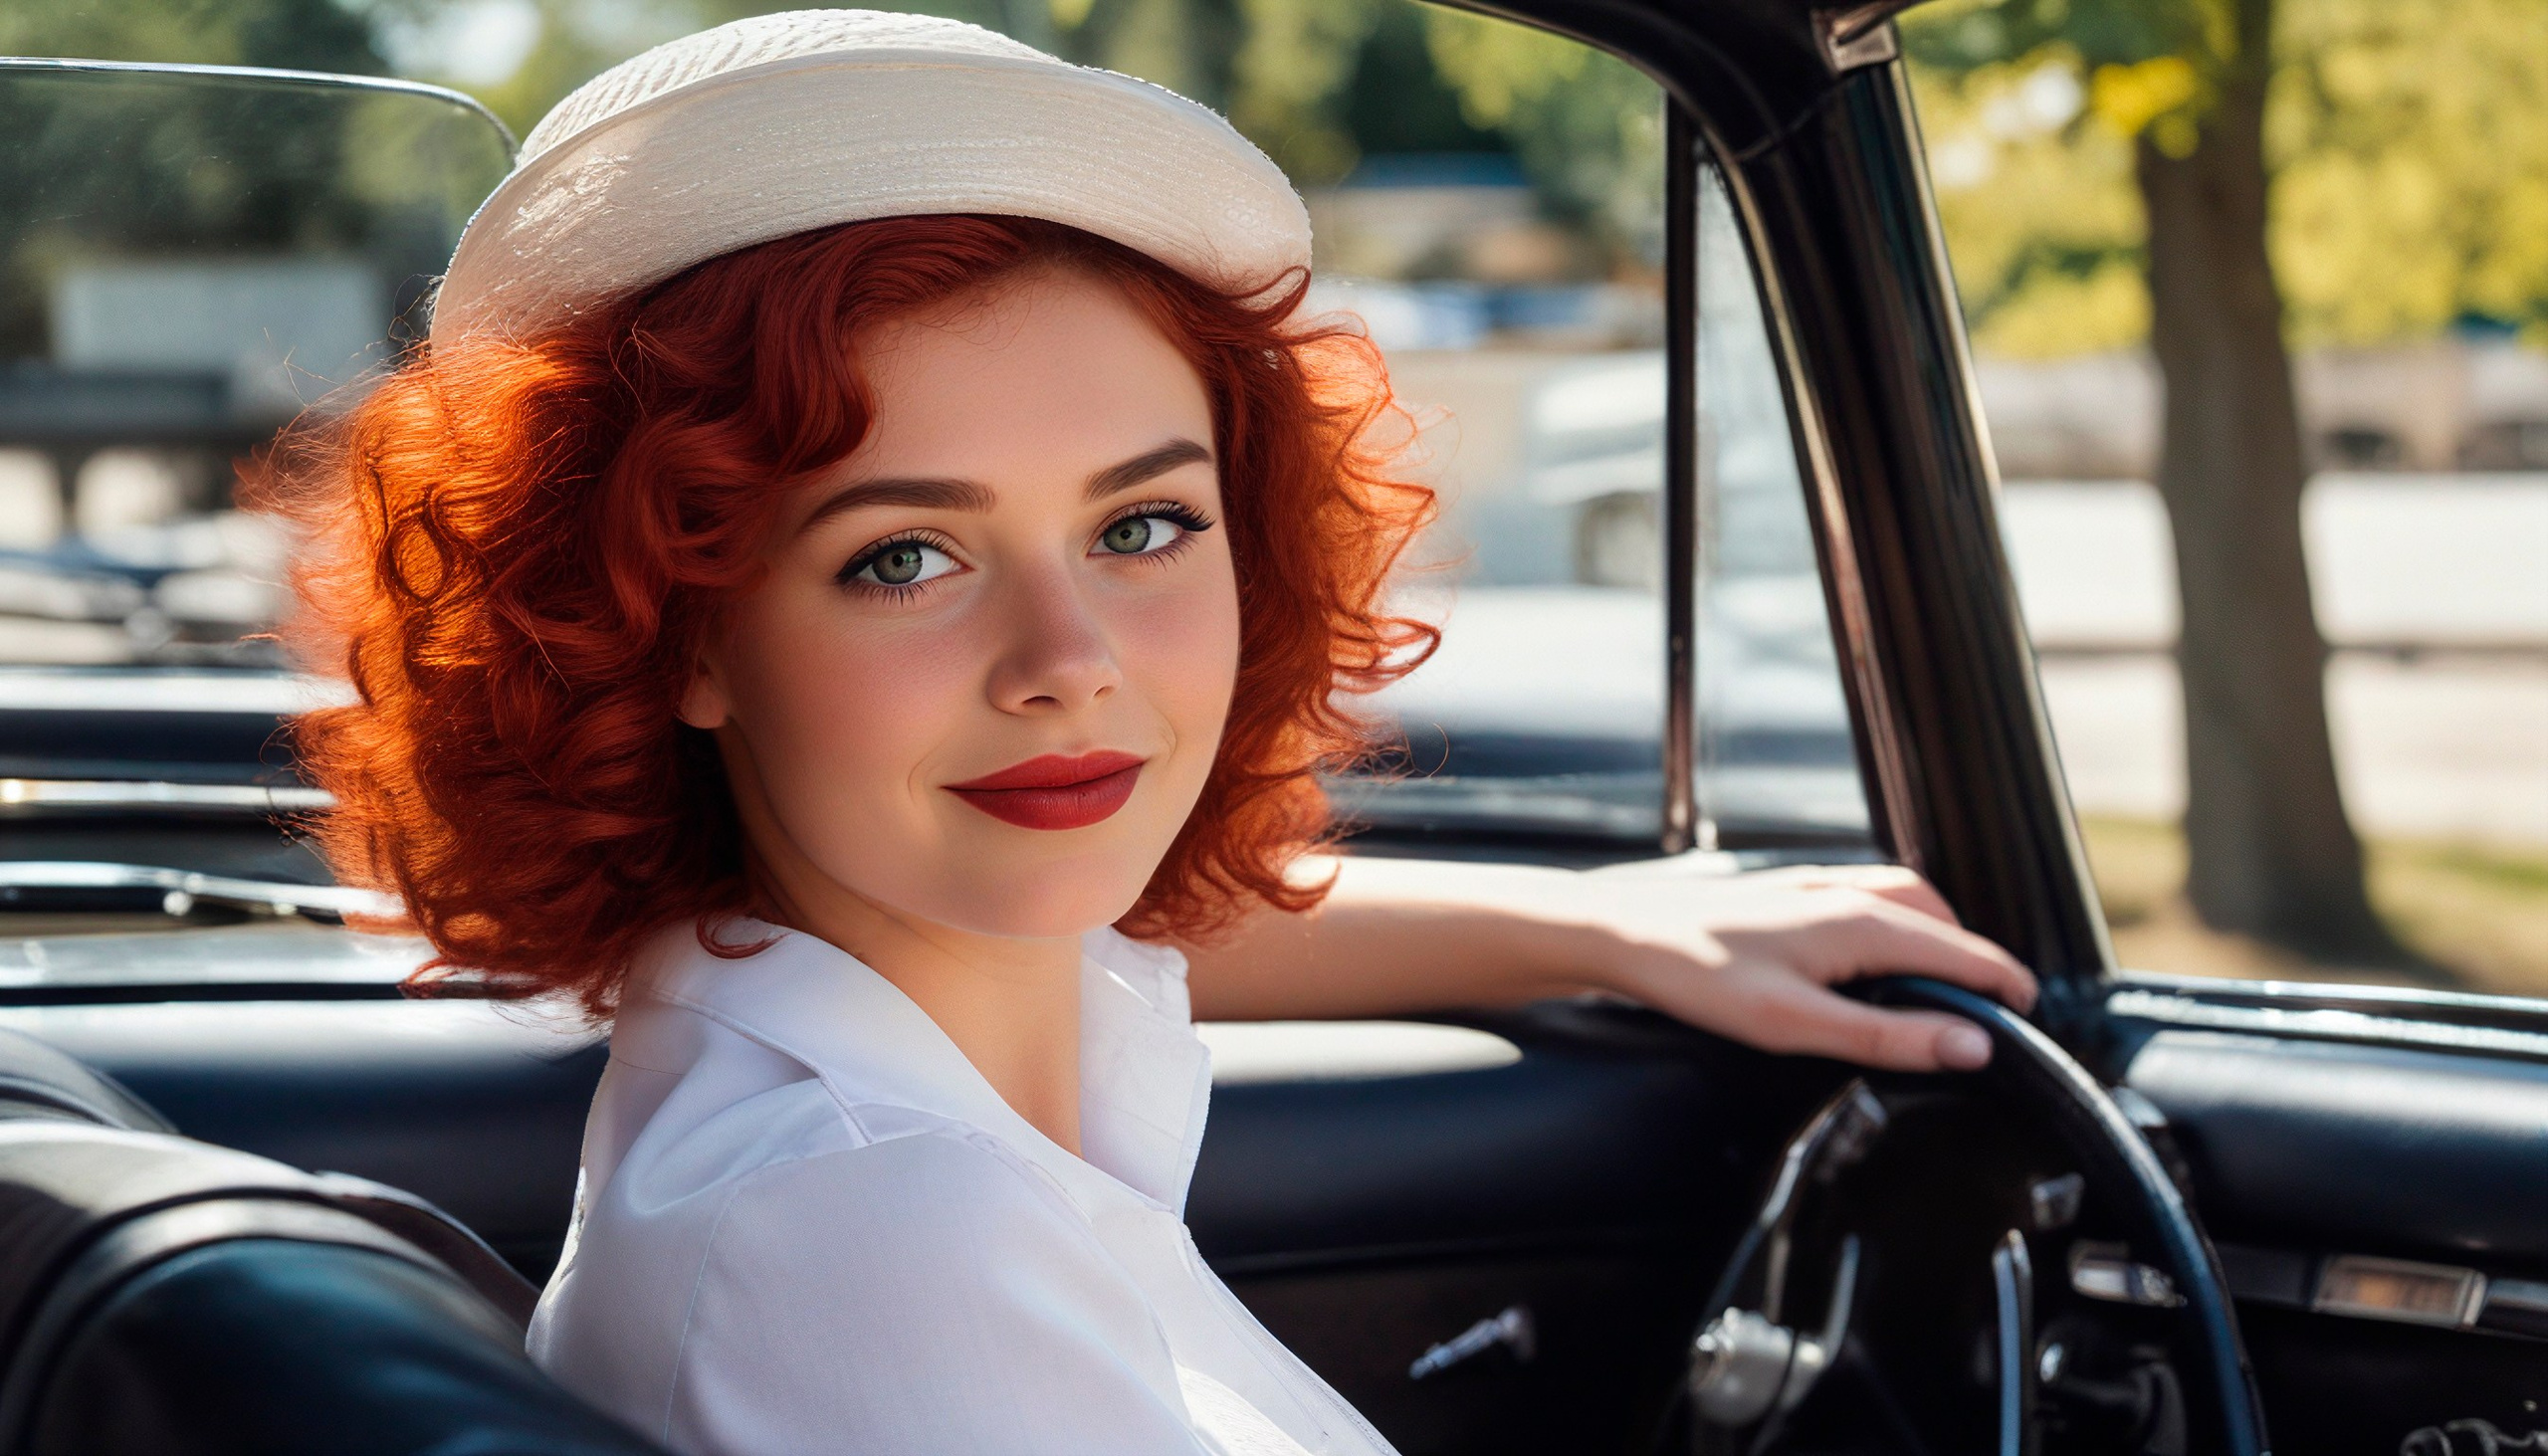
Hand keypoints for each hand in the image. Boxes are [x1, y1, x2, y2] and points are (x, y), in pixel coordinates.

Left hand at [1575, 862, 2036, 1071]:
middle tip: (1998, 1005)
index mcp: (1860, 922)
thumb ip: (1887, 1036)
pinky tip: (1878, 952)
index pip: (1962, 951)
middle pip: (1942, 921)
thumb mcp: (1795, 1023)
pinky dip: (1898, 923)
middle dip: (1976, 958)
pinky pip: (1869, 898)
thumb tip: (1970, 1047)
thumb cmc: (1695, 975)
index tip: (2033, 1014)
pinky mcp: (1790, 891)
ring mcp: (1815, 885)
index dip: (2005, 985)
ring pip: (1907, 902)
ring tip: (1949, 981)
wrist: (1620, 932)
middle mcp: (1845, 892)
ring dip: (1938, 936)